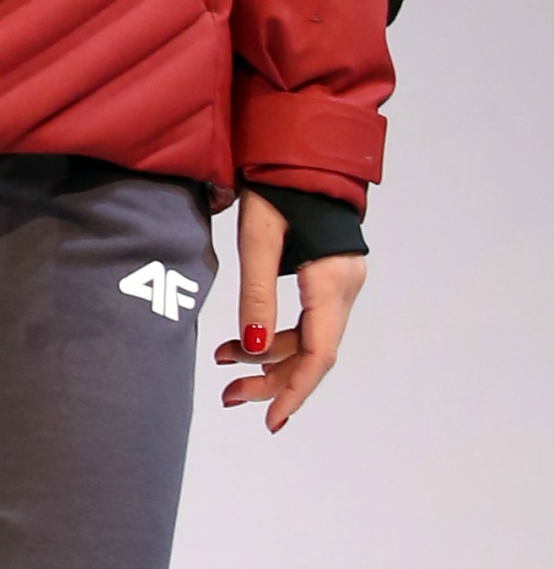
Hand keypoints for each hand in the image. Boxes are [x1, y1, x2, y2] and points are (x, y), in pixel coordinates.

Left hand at [215, 191, 366, 432]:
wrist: (303, 146)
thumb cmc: (277, 185)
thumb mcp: (257, 239)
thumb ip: (256, 296)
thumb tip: (249, 350)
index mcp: (332, 281)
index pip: (318, 355)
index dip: (294, 391)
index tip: (271, 421)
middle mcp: (345, 285)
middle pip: (314, 352)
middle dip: (272, 378)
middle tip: (230, 396)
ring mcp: (342, 280)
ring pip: (310, 337)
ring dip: (269, 355)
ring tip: (222, 360)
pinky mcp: (331, 273)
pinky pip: (309, 319)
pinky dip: (276, 333)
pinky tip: (243, 340)